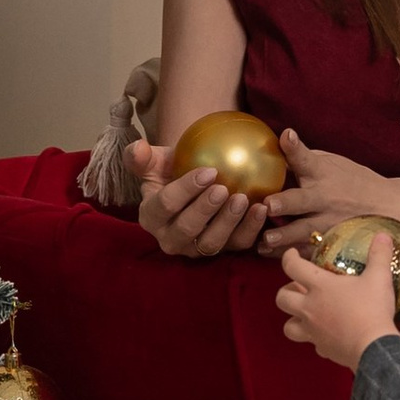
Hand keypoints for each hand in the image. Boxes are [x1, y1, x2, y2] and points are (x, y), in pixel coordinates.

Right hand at [129, 137, 270, 259]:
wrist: (192, 186)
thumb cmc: (172, 169)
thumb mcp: (155, 160)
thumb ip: (141, 156)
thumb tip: (138, 148)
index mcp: (151, 216)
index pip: (165, 206)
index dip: (185, 190)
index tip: (208, 171)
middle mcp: (170, 239)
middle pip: (187, 229)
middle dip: (205, 210)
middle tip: (223, 189)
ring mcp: (196, 249)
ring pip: (212, 243)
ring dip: (228, 222)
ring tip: (243, 199)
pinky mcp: (222, 251)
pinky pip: (237, 245)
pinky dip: (251, 229)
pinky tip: (262, 208)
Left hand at [259, 132, 391, 254]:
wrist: (388, 208)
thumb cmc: (352, 182)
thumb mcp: (332, 163)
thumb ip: (302, 161)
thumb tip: (270, 151)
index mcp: (322, 173)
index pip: (307, 158)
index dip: (295, 147)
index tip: (288, 137)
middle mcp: (324, 198)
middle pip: (303, 200)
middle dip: (286, 202)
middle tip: (268, 204)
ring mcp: (327, 223)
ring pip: (303, 231)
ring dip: (285, 236)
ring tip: (265, 240)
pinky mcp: (329, 243)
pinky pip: (308, 252)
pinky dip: (290, 255)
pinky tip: (270, 255)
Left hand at [275, 234, 399, 372]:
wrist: (374, 348)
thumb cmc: (372, 309)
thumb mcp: (379, 278)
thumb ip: (379, 255)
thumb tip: (383, 235)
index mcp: (319, 286)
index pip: (292, 267)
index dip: (289, 258)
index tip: (292, 254)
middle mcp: (310, 308)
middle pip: (281, 298)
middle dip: (286, 291)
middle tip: (299, 287)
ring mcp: (313, 331)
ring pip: (288, 326)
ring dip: (293, 319)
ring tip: (305, 314)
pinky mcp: (322, 349)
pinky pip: (312, 344)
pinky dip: (316, 339)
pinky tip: (328, 335)